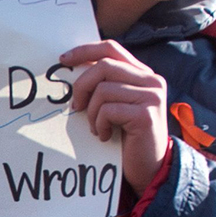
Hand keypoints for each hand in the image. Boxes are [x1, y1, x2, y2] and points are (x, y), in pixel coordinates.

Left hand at [60, 41, 170, 202]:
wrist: (149, 167)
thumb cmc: (128, 136)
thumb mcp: (118, 104)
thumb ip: (105, 84)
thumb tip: (71, 69)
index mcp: (143, 74)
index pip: (111, 48)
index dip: (85, 51)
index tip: (63, 60)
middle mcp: (151, 81)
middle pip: (104, 66)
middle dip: (82, 86)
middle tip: (76, 106)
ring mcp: (151, 97)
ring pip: (104, 90)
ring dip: (92, 112)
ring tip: (97, 127)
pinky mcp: (146, 115)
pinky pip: (108, 110)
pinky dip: (100, 124)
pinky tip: (105, 136)